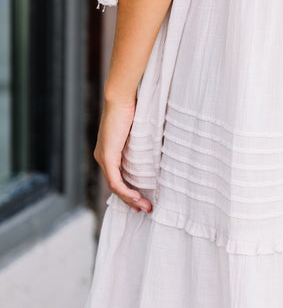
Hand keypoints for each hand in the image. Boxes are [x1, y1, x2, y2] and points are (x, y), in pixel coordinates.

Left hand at [93, 97, 151, 212]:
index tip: (141, 200)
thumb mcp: (137, 131)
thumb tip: (156, 150)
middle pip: (115, 186)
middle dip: (130, 201)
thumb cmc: (132, 108)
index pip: (116, 178)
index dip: (128, 192)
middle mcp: (102, 157)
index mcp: (107, 151)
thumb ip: (140, 142)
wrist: (121, 98)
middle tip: (144, 209)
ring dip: (130, 200)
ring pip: (115, 187)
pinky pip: (115, 182)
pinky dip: (126, 192)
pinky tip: (137, 198)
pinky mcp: (107, 157)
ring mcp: (103, 158)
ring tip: (145, 207)